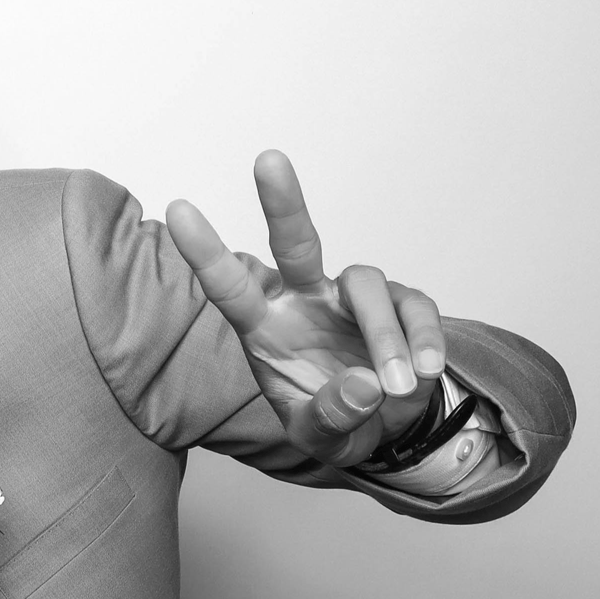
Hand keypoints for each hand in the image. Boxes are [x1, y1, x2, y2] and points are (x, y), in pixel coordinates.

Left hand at [166, 151, 445, 468]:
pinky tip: (422, 372)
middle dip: (282, 201)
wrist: (386, 429)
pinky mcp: (400, 304)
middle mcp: (304, 300)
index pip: (229, 286)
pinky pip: (413, 306)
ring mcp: (351, 298)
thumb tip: (363, 387)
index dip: (204, 252)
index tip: (177, 208)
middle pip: (293, 242)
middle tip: (268, 158)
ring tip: (395, 386)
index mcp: (265, 326)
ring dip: (384, 337)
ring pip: (365, 284)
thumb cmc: (333, 421)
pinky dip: (422, 338)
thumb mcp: (321, 440)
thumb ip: (331, 419)